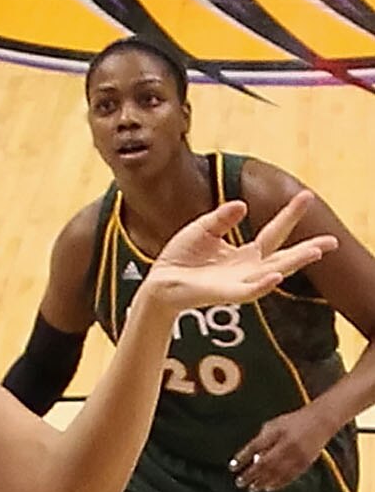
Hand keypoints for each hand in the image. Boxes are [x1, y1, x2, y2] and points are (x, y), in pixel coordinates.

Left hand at [136, 189, 333, 315]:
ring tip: (316, 252)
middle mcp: (248, 270)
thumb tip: (243, 205)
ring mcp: (239, 284)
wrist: (159, 284)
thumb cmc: (181, 258)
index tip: (307, 196)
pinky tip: (277, 275)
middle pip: (284, 257)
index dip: (290, 215)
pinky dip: (263, 284)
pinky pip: (248, 291)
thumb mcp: (203, 229)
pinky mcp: (225, 295)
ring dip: (295, 263)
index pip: (275, 233)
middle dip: (308, 249)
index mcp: (245, 255)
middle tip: (332, 240)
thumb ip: (222, 218)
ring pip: (274, 273)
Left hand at [232, 404, 332, 491]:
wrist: (321, 421)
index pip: (255, 446)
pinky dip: (277, 483)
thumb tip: (251, 458)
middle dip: (250, 474)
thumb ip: (262, 439)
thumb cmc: (293, 423)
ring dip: (262, 482)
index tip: (232, 467)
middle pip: (265, 463)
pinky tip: (268, 488)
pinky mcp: (305, 463)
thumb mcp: (274, 425)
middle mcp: (287, 444)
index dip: (242, 457)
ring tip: (252, 488)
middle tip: (239, 482)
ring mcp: (297, 455)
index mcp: (277, 432)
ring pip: (276, 472)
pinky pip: (289, 477)